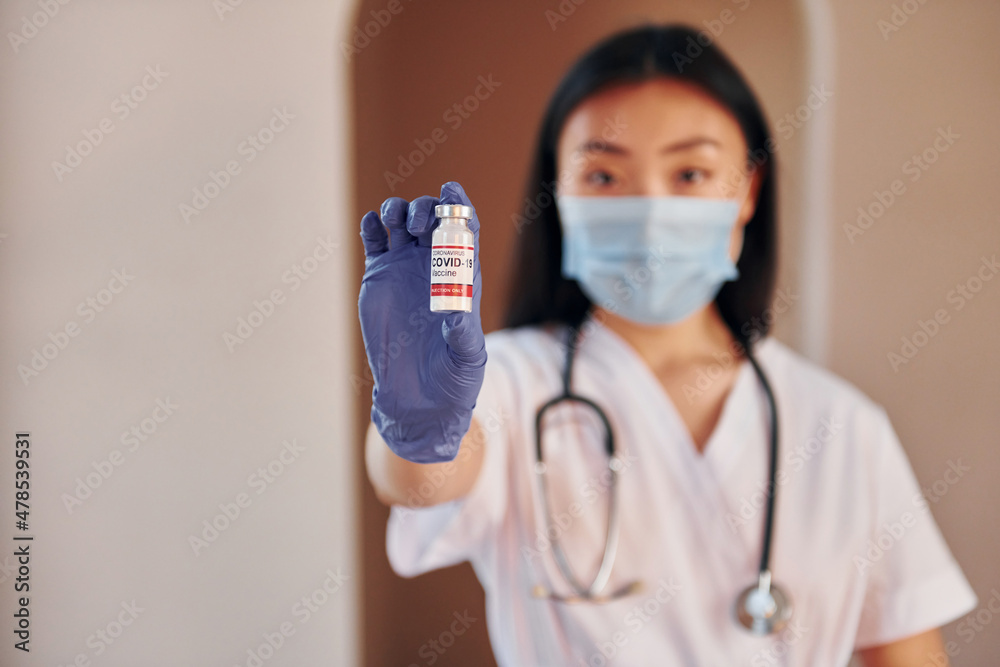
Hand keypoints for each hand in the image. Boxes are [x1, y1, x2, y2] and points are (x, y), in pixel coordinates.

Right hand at [358, 181, 485, 462]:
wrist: (418, 396)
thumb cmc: (454, 378)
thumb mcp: (467, 357)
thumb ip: (463, 333)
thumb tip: (455, 311)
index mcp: (463, 275)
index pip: (465, 228)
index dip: (459, 204)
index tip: (451, 189)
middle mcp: (434, 265)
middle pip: (432, 217)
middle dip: (425, 209)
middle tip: (418, 226)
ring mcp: (405, 268)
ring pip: (400, 221)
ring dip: (397, 210)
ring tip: (394, 223)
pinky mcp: (378, 277)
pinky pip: (373, 240)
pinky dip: (371, 226)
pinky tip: (372, 228)